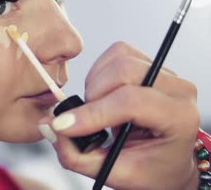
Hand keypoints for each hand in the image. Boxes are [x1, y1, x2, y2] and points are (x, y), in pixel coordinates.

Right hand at [40, 42, 199, 189]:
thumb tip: (48, 127)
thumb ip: (77, 154)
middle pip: (125, 71)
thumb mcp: (114, 173)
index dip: (93, 112)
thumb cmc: (149, 169)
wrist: (168, 163)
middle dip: (93, 96)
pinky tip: (103, 96)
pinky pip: (117, 54)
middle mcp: (177, 90)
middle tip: (85, 119)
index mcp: (178, 119)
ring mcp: (166, 74)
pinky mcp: (150, 64)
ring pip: (119, 58)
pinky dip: (99, 73)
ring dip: (96, 84)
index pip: (132, 102)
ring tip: (98, 110)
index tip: (64, 126)